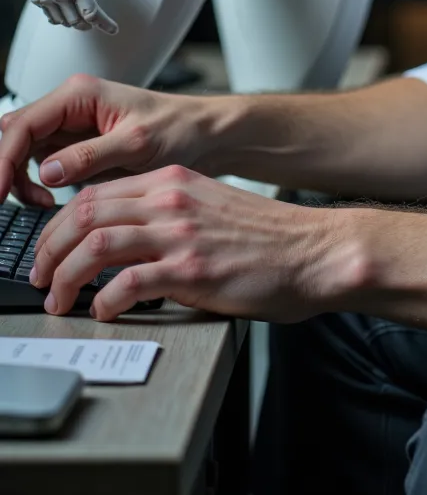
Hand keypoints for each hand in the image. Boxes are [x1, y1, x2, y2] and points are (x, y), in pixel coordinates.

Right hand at [0, 73, 209, 207]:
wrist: (202, 135)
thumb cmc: (178, 128)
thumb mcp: (136, 143)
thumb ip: (89, 155)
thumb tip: (47, 171)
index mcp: (79, 95)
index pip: (23, 125)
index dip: (3, 160)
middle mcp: (70, 106)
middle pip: (15, 136)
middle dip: (8, 170)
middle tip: (14, 203)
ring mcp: (70, 126)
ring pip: (23, 152)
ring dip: (22, 181)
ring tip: (44, 205)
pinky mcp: (76, 146)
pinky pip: (40, 164)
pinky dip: (37, 185)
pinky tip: (52, 201)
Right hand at [20, 0, 122, 32]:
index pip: (92, 15)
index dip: (105, 24)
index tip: (115, 29)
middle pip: (78, 22)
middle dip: (91, 24)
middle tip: (101, 22)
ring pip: (63, 21)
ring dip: (76, 22)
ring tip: (86, 17)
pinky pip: (49, 15)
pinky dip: (61, 17)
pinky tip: (68, 12)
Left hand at [29, 167, 336, 321]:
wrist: (315, 251)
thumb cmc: (270, 238)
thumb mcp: (211, 207)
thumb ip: (169, 214)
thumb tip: (123, 242)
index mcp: (173, 181)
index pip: (95, 194)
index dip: (60, 226)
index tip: (50, 251)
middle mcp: (172, 200)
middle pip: (84, 214)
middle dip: (50, 250)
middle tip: (42, 277)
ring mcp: (181, 233)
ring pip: (95, 244)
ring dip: (66, 277)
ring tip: (60, 300)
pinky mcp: (192, 269)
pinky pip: (128, 284)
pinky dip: (104, 302)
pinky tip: (105, 313)